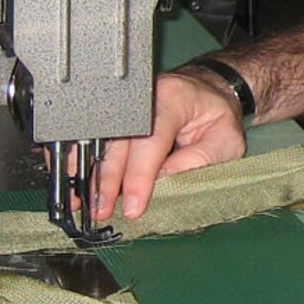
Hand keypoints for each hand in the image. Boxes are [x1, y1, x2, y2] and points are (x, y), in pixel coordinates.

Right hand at [91, 70, 248, 221]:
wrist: (207, 94)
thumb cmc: (216, 118)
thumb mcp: (225, 140)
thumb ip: (199, 160)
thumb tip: (166, 181)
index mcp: (172, 99)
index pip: (150, 139)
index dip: (139, 175)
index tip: (132, 204)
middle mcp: (143, 99)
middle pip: (119, 140)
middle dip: (108, 179)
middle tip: (103, 209)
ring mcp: (126, 106)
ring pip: (101, 141)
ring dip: (91, 174)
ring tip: (86, 202)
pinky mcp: (116, 117)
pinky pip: (96, 140)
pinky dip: (84, 163)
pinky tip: (78, 184)